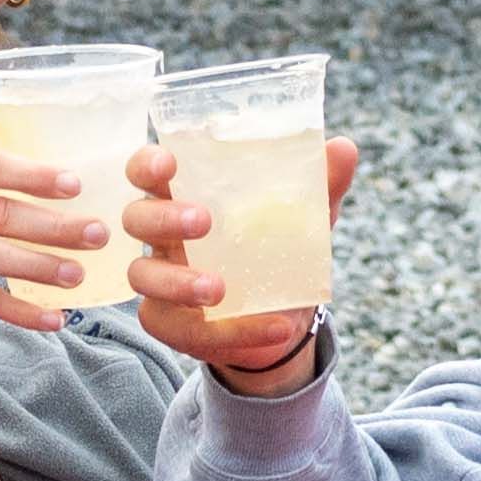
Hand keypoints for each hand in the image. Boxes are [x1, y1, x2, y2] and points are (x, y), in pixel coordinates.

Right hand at [118, 138, 361, 387]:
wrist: (284, 318)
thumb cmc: (279, 251)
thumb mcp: (306, 219)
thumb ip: (321, 185)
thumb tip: (344, 148)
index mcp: (184, 197)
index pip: (148, 171)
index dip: (147, 164)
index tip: (168, 163)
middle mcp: (163, 236)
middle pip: (136, 218)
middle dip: (163, 217)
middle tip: (204, 221)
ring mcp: (161, 280)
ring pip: (143, 276)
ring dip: (179, 281)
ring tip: (220, 289)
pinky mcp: (170, 324)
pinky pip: (185, 331)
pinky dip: (233, 333)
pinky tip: (274, 328)